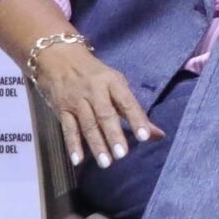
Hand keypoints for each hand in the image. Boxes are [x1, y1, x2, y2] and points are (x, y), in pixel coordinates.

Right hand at [33, 42, 162, 171]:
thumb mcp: (116, 85)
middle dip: (114, 134)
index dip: (136, 119)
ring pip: (88, 124)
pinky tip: (78, 160)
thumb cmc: (95, 75)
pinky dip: (72, 144)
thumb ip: (135, 111)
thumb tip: (158, 135)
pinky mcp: (61, 108)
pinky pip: (68, 128)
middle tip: (122, 154)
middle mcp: (95, 90)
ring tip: (106, 162)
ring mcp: (77, 99)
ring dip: (96, 144)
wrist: (59, 56)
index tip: (144, 136)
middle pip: (105, 114)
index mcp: (112, 82)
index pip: (127, 102)